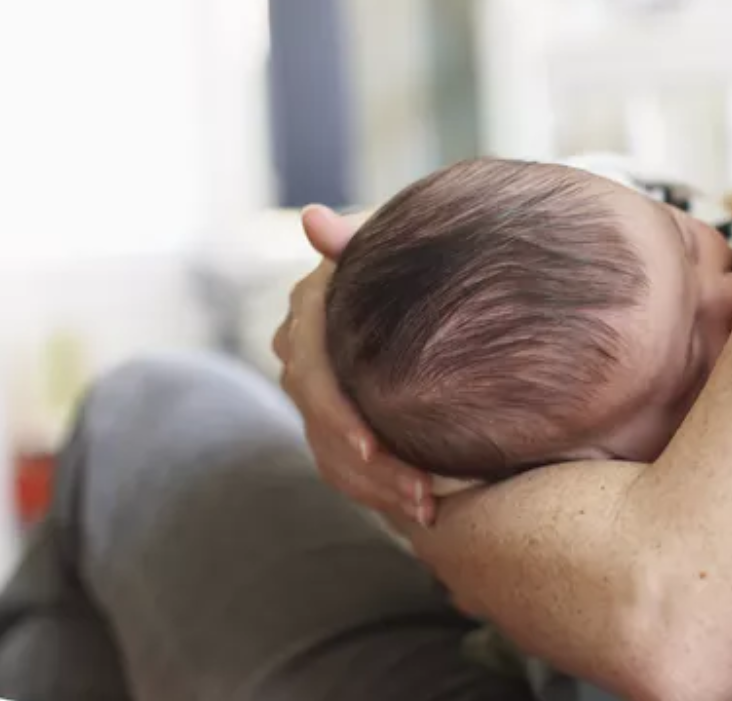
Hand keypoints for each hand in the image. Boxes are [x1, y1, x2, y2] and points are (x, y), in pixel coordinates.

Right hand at [273, 204, 435, 523]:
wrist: (429, 290)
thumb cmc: (412, 262)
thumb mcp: (387, 248)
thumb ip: (353, 239)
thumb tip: (312, 219)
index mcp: (309, 318)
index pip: (310, 375)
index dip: (334, 412)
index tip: (370, 443)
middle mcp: (303, 361)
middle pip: (322, 428)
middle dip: (368, 467)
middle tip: (419, 493)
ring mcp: (316, 400)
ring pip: (334, 459)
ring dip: (378, 490)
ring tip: (428, 509)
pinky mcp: (336, 429)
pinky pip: (348, 473)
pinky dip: (381, 495)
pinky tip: (425, 511)